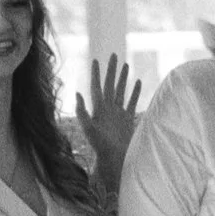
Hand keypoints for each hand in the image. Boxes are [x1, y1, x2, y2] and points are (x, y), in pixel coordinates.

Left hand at [75, 55, 139, 173]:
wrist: (114, 160)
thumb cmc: (100, 147)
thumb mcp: (89, 129)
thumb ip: (82, 112)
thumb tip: (77, 93)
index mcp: (99, 109)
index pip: (96, 87)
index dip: (96, 74)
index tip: (96, 60)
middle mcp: (108, 109)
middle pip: (109, 85)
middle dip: (111, 70)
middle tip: (113, 55)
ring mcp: (118, 114)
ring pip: (121, 91)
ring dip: (123, 78)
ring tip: (125, 65)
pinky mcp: (128, 119)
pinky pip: (132, 102)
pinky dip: (135, 92)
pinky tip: (137, 82)